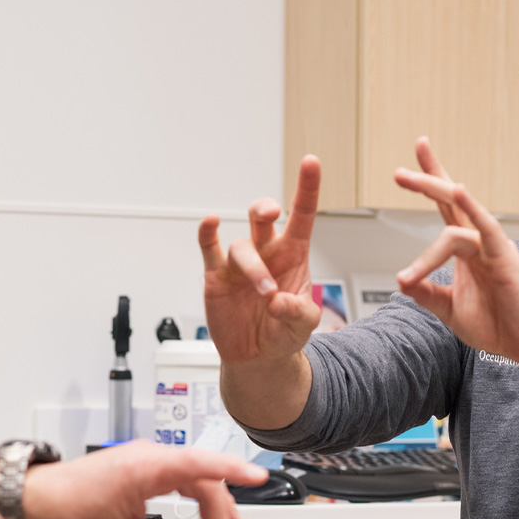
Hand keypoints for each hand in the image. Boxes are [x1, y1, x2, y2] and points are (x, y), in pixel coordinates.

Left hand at [23, 443, 267, 518]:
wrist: (37, 497)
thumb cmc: (67, 511)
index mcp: (144, 470)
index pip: (199, 464)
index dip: (232, 469)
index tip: (257, 476)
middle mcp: (147, 456)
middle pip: (202, 476)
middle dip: (221, 509)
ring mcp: (144, 456)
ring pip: (193, 474)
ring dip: (210, 500)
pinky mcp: (140, 461)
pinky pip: (178, 472)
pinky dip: (193, 491)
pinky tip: (201, 510)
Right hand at [197, 156, 321, 365]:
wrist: (258, 357)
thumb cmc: (284, 332)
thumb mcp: (304, 325)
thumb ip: (298, 312)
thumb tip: (277, 301)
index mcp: (293, 255)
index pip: (301, 214)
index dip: (307, 187)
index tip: (311, 162)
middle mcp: (266, 252)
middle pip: (262, 216)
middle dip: (264, 208)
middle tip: (271, 214)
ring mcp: (240, 263)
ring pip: (241, 246)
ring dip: (253, 268)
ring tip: (265, 294)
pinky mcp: (217, 276)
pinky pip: (209, 248)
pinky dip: (207, 233)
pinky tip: (211, 221)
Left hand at [393, 138, 518, 371]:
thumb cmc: (497, 325)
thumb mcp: (450, 309)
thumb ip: (427, 293)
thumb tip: (401, 280)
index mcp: (466, 250)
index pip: (446, 210)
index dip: (429, 185)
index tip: (403, 169)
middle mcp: (479, 242)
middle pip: (452, 200)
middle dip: (427, 179)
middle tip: (397, 171)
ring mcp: (493, 247)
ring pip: (460, 212)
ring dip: (432, 194)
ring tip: (404, 180)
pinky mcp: (506, 258)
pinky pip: (488, 228)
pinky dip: (474, 209)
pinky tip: (459, 190)